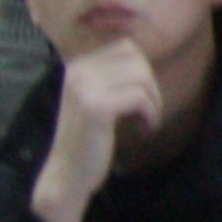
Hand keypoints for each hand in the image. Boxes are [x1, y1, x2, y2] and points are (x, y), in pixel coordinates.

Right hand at [31, 42, 163, 221]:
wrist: (68, 174)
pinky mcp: (95, 107)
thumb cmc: (90, 136)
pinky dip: (150, 114)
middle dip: (151, 86)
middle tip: (146, 111)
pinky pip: (140, 98)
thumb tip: (140, 49)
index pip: (126, 47)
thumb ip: (113, 73)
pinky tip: (142, 129)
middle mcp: (78, 72)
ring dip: (153, 103)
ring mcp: (84, 88)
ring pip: (142, 79)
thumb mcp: (98, 96)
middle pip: (137, 61)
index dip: (143, 71)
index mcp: (78, 65)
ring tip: (145, 121)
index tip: (139, 97)